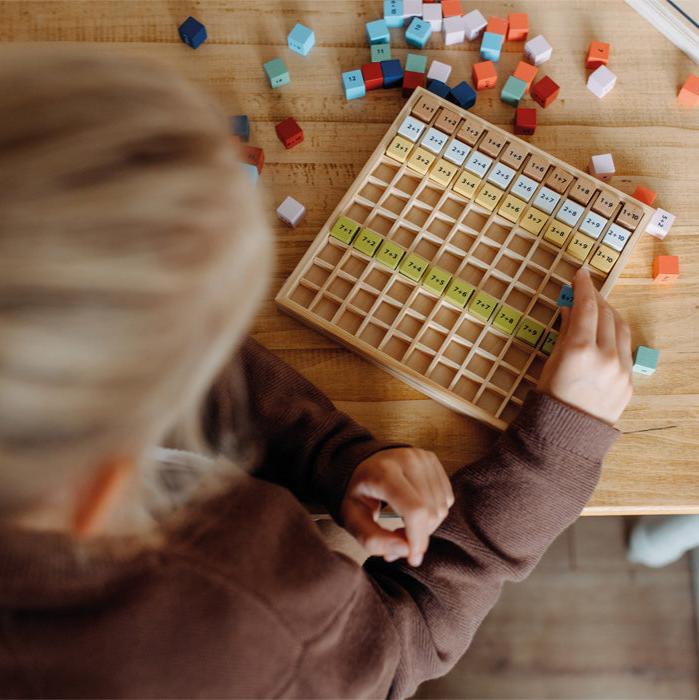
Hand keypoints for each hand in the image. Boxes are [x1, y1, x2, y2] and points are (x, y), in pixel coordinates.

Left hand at [340, 448, 453, 565]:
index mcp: (383, 472)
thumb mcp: (352, 519)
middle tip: (398, 536)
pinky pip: (446, 498)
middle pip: (430, 512)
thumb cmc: (359, 493)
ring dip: (426, 525)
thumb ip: (373, 540)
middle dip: (418, 535)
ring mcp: (422, 457)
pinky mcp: (433, 460)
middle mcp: (407, 459)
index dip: (418, 538)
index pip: (415, 510)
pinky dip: (434, 513)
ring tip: (404, 523)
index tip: (412, 557)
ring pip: (441, 507)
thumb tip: (405, 550)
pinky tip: (415, 511)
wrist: (365, 463)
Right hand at [537, 267, 632, 424]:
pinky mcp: (630, 381)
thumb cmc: (551, 397)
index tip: (581, 273)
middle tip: (585, 291)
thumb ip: (564, 333)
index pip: (586, 307)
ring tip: (597, 309)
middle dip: (596, 299)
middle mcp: (604, 356)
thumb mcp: (551, 362)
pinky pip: (625, 349)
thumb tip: (570, 310)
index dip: (583, 286)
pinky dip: (615, 336)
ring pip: (621, 329)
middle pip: (606, 314)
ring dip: (609, 314)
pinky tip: (605, 334)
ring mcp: (621, 369)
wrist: (568, 434)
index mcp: (579, 349)